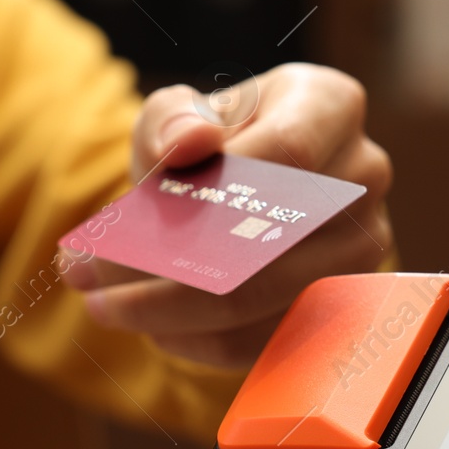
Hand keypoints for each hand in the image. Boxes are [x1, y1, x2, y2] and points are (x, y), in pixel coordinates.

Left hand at [67, 63, 393, 366]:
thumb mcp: (179, 114)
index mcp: (331, 105)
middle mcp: (364, 175)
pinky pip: (266, 339)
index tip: (117, 224)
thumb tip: (191, 143)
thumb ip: (172, 121)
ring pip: (262, 298)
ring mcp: (363, 246)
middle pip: (268, 238)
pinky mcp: (343, 303)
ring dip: (167, 311)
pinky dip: (199, 342)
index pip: (284, 155)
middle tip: (84, 274)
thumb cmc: (213, 142)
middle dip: (161, 265)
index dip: (203, 193)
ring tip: (104, 303)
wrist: (250, 186)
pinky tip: (153, 327)